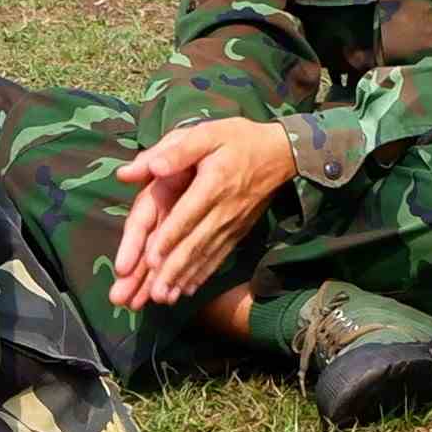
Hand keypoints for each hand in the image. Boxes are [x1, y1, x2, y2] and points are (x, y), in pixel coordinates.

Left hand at [103, 116, 298, 310]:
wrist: (282, 154)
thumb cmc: (239, 140)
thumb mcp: (208, 133)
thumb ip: (177, 150)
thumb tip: (149, 167)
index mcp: (213, 184)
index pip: (188, 215)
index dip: (170, 237)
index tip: (151, 259)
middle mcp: (223, 210)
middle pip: (195, 244)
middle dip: (172, 270)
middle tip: (153, 294)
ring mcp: (232, 225)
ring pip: (205, 256)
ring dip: (183, 278)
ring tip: (164, 299)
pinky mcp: (237, 233)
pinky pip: (218, 257)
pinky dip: (201, 275)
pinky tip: (186, 290)